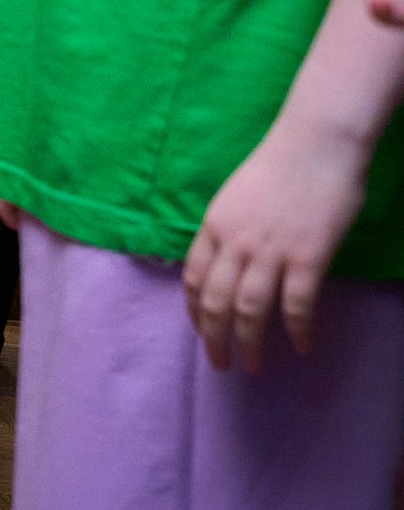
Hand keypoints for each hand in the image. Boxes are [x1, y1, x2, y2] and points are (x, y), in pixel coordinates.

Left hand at [184, 117, 371, 368]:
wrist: (316, 144)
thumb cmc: (279, 166)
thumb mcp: (236, 198)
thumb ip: (229, 230)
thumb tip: (228, 263)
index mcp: (213, 226)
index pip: (194, 279)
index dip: (195, 311)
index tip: (202, 332)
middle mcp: (235, 242)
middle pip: (215, 302)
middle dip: (214, 339)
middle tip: (222, 365)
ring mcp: (270, 250)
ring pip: (250, 309)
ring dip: (250, 343)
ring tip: (255, 365)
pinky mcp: (308, 256)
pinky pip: (297, 304)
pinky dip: (297, 329)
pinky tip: (303, 346)